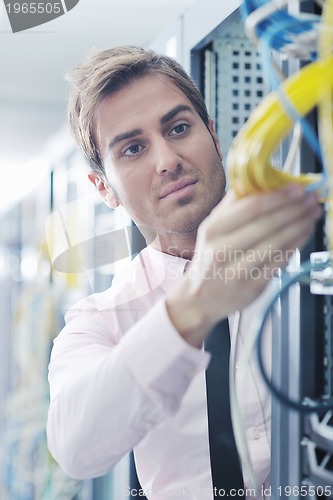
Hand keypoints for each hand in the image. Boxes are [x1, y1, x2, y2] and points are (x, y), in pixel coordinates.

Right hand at [166, 184, 321, 346]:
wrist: (200, 298)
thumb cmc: (210, 259)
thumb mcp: (211, 228)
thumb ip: (232, 205)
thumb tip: (260, 181)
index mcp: (212, 229)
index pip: (251, 208)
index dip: (278, 196)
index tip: (297, 187)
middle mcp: (222, 250)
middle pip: (267, 224)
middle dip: (294, 209)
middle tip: (311, 199)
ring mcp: (237, 270)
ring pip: (276, 243)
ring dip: (300, 225)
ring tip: (312, 214)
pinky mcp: (252, 286)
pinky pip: (280, 261)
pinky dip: (296, 244)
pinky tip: (304, 233)